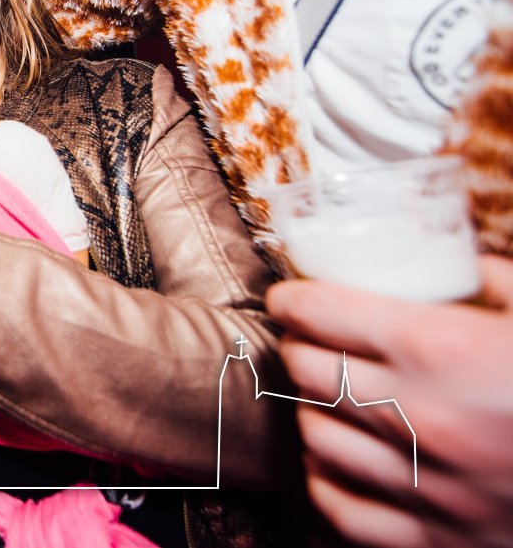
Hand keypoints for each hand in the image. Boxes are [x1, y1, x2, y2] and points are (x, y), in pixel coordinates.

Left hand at [267, 255, 512, 546]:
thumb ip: (494, 282)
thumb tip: (447, 263)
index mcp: (444, 350)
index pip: (323, 314)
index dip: (295, 300)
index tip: (291, 298)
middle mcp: (421, 418)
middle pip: (310, 371)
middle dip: (301, 348)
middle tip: (310, 340)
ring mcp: (424, 487)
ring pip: (316, 438)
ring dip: (312, 411)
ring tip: (327, 396)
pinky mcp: (433, 540)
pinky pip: (341, 510)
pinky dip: (327, 482)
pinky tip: (338, 463)